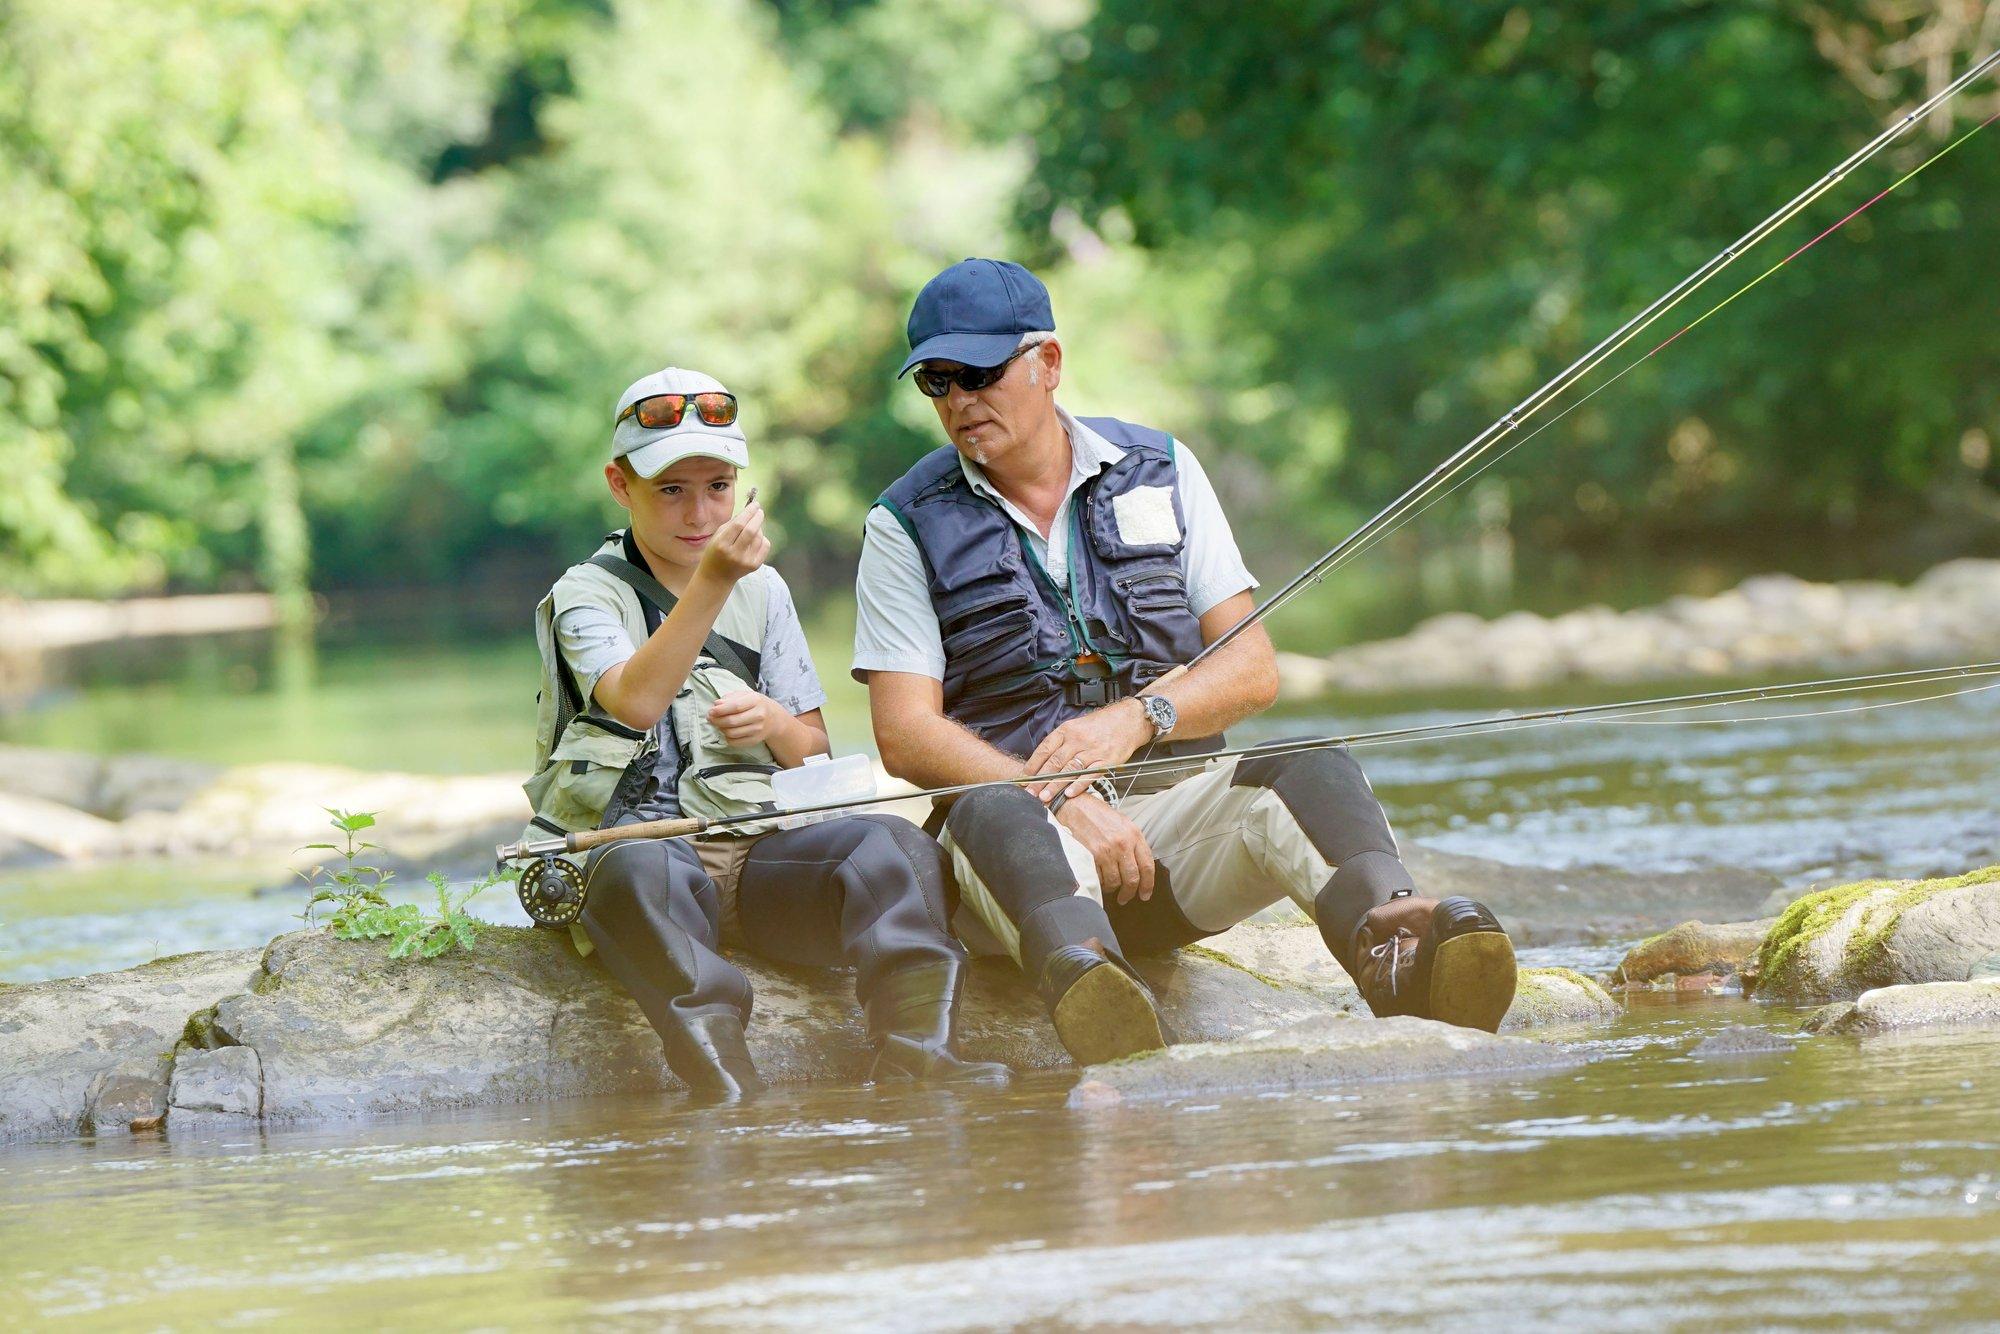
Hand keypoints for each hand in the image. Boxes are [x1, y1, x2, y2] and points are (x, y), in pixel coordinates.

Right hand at [695, 499, 768, 584]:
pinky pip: (765, 546)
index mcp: (722, 544)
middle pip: (751, 531)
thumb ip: (732, 523)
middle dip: (758, 517)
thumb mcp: (717, 536)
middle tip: (759, 511)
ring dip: (759, 528)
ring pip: (759, 537)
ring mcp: (746, 561)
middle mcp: (735, 553)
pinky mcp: (755, 566)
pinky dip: (763, 538)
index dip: (749, 512)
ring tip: (753, 526)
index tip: (755, 504)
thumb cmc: (715, 553)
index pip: (739, 524)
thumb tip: (749, 511)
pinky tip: (757, 538)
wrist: (716, 577)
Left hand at [707, 690, 781, 744]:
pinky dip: (727, 738)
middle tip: (710, 718)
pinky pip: (735, 742)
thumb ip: (730, 698)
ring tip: (719, 724)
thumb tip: (716, 705)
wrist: (774, 719)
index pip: (735, 706)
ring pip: (732, 733)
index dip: (720, 710)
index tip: (711, 711)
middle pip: (732, 721)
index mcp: (756, 701)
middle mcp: (759, 716)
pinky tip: (727, 731)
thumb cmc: (755, 704)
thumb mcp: (745, 695)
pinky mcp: (755, 740)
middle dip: (717, 720)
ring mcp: (758, 730)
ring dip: (721, 729)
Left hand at [1024, 698, 1151, 800]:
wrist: (1129, 719)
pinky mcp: (1107, 760)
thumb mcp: (1076, 726)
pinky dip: (1079, 785)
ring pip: (1070, 770)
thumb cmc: (1101, 724)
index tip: (1023, 779)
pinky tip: (1070, 794)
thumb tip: (1043, 761)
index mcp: (1067, 730)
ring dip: (1056, 785)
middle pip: (1055, 762)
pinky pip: (1090, 774)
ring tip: (1045, 797)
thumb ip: (1061, 742)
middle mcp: (1078, 740)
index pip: (1045, 749)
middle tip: (1030, 793)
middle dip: (1040, 780)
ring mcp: (1093, 750)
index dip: (1033, 765)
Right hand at [1054, 793, 1155, 904]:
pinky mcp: (1091, 856)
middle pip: (1132, 878)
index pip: (1148, 866)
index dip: (1148, 885)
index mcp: (1134, 834)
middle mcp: (1122, 843)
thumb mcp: (1122, 823)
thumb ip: (1133, 843)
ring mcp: (1106, 851)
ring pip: (1115, 881)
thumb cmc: (1097, 815)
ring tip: (1108, 885)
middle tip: (1125, 897)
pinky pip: (1099, 879)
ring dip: (1112, 888)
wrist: (1074, 807)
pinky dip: (1099, 882)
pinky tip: (1097, 878)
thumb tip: (1140, 867)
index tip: (1145, 895)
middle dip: (1129, 892)